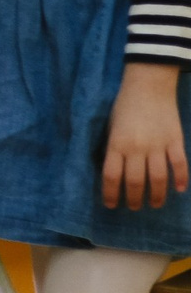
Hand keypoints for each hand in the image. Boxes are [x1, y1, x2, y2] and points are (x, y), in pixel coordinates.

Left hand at [103, 62, 188, 210]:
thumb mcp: (111, 126)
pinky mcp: (175, 141)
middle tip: (134, 207)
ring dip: (157, 196)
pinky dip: (181, 180)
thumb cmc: (125, 105)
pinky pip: (180, 165)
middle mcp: (137, 147)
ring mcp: (158, 145)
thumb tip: (114, 172)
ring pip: (159, 179)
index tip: (112, 205)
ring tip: (155, 204)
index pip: (112, 176)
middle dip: (134, 199)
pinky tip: (179, 190)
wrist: (148, 85)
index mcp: (117, 143)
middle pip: (136, 182)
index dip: (111, 194)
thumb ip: (114, 148)